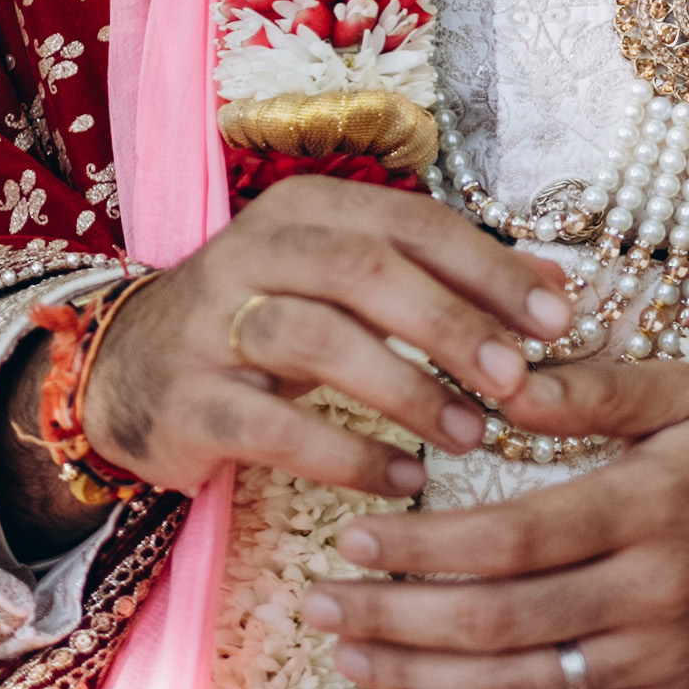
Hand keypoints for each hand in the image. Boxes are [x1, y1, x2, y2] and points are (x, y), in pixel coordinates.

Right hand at [85, 179, 574, 505]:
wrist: (127, 370)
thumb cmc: (271, 320)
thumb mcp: (351, 284)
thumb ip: (447, 279)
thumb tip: (561, 288)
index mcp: (308, 209)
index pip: (414, 224)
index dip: (491, 270)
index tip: (558, 320)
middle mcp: (254, 252)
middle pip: (367, 271)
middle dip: (453, 325)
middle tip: (517, 379)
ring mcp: (212, 326)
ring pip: (319, 340)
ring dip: (407, 390)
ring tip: (469, 433)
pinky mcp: (189, 402)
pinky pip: (276, 427)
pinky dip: (348, 456)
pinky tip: (403, 479)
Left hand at [310, 362, 688, 688]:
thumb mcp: (688, 395)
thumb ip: (592, 389)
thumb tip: (497, 376)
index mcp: (651, 509)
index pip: (511, 540)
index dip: (421, 547)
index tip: (354, 537)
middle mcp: (653, 597)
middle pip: (496, 626)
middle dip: (393, 619)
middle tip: (319, 603)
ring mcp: (658, 663)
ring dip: (418, 680)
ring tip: (350, 653)